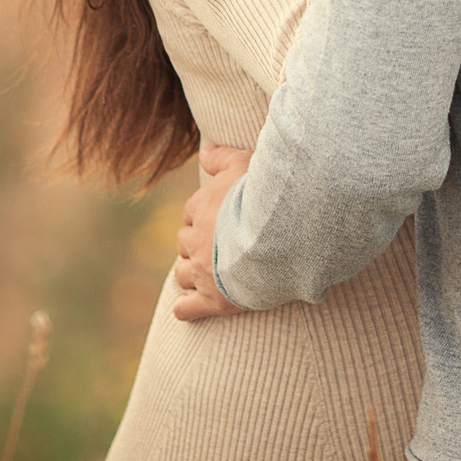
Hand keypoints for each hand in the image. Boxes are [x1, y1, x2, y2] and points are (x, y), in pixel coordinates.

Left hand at [170, 143, 254, 321]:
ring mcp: (203, 272)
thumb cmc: (263, 196)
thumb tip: (204, 152)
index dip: (202, 215)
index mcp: (201, 209)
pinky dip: (185, 308)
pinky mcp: (214, 300)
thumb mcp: (244, 163)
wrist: (279, 235)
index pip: (191, 212)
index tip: (214, 218)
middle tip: (212, 246)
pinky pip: (187, 308)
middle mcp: (196, 240)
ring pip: (182, 274)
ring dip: (188, 273)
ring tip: (201, 274)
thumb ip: (222, 157)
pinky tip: (186, 309)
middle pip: (184, 242)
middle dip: (193, 244)